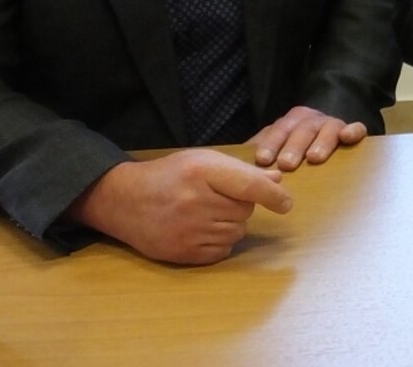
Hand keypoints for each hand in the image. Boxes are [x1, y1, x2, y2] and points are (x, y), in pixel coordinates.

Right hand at [67, 149, 292, 264]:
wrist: (125, 201)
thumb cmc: (169, 175)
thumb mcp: (202, 160)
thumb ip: (239, 171)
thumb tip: (276, 181)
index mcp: (201, 170)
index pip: (250, 185)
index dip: (273, 196)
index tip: (286, 204)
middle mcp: (196, 200)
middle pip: (245, 211)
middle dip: (238, 205)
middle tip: (214, 197)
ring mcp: (189, 230)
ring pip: (236, 232)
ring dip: (229, 224)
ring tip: (204, 212)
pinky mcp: (184, 253)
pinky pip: (223, 251)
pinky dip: (219, 242)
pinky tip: (199, 229)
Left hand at [251, 105, 366, 170]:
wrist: (329, 118)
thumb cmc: (298, 141)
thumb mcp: (279, 142)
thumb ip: (264, 150)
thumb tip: (238, 166)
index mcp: (290, 122)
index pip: (278, 130)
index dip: (270, 143)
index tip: (263, 159)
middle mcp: (310, 120)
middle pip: (301, 131)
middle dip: (293, 147)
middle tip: (286, 164)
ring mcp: (332, 124)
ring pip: (327, 129)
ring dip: (320, 142)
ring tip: (314, 158)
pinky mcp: (351, 130)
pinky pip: (356, 128)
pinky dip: (353, 131)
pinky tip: (347, 137)